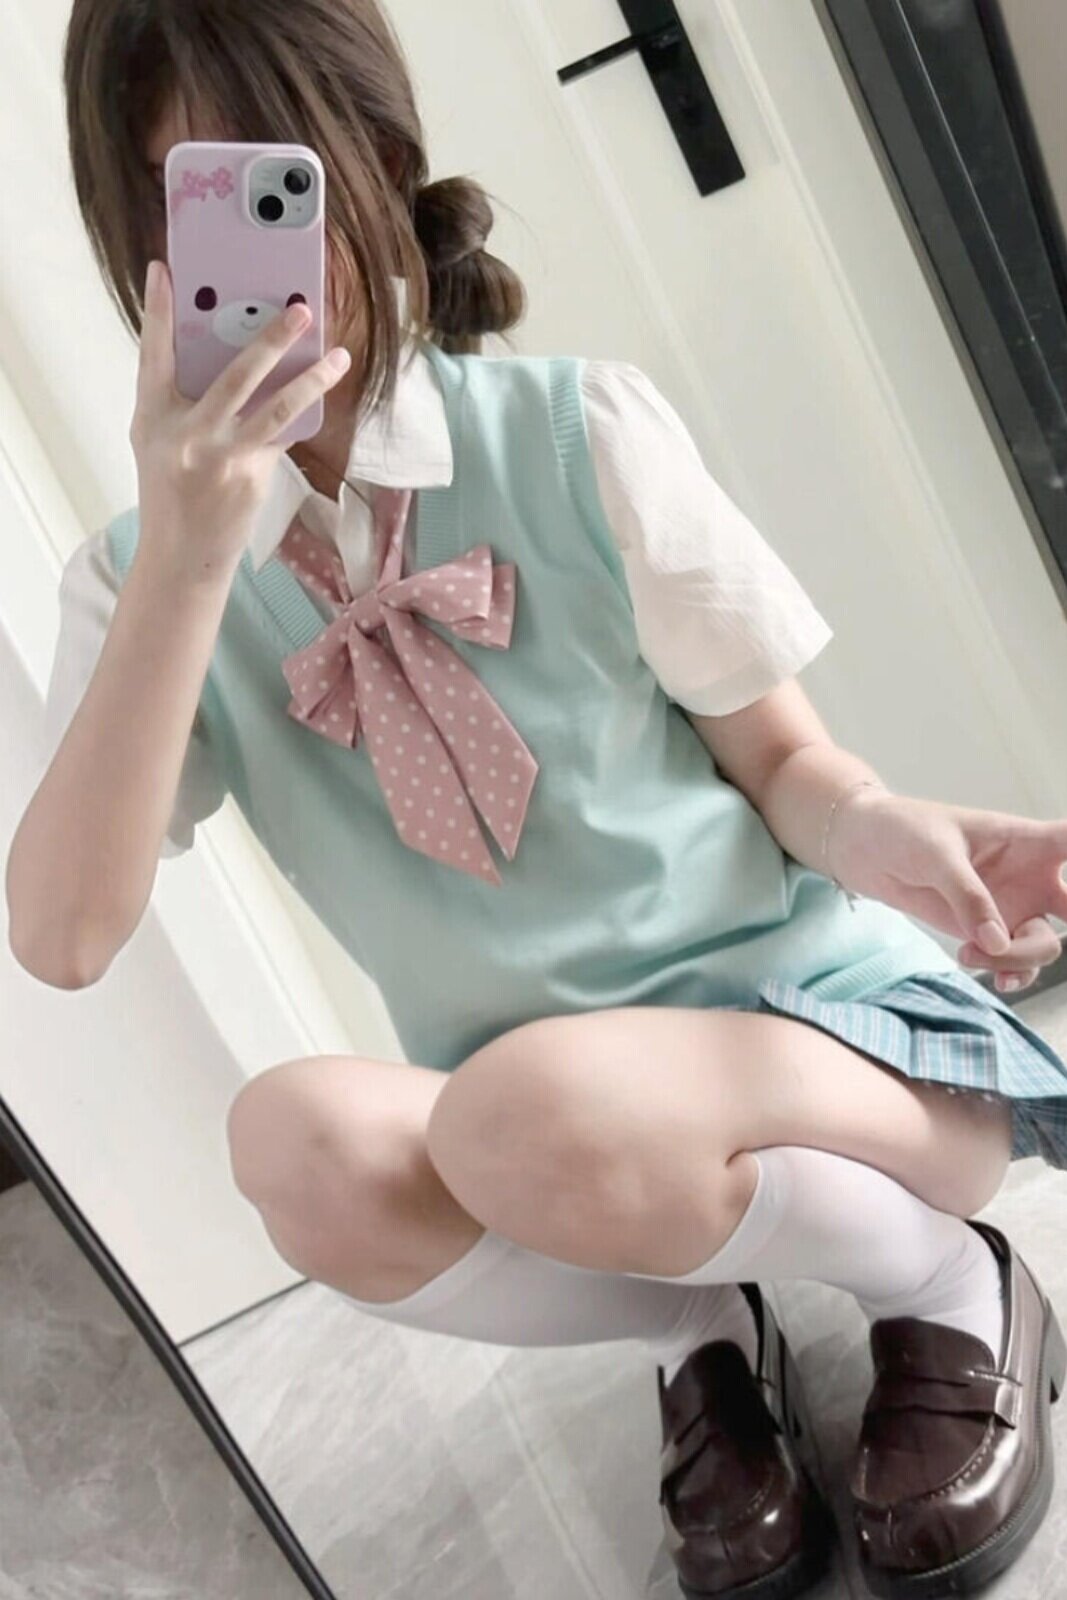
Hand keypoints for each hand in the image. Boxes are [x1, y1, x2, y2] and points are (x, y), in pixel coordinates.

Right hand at [129, 259, 351, 570]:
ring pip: (277, 407)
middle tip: (301, 310)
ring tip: (339, 355)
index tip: (164, 271)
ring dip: (312, 378)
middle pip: (235, 375)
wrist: (182, 556)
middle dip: (272, 339)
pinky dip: (305, 413)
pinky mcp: (251, 476)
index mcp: (153, 417)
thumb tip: (219, 354)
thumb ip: (180, 400)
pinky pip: (285, 435)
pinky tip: (325, 393)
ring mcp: (222, 456)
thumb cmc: (170, 492)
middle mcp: (187, 433)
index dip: (157, 311)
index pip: (152, 354)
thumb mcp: (156, 441)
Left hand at [828, 788, 1066, 993]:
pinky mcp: (987, 933)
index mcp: (1026, 840)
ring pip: (1044, 944)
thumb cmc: (905, 831)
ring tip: (971, 953)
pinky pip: (1016, 963)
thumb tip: (996, 942)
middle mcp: (1030, 876)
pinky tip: (996, 977)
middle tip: (1043, 936)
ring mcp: (1012, 907)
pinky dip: (1011, 974)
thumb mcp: (937, 855)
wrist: (866, 851)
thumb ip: (968, 896)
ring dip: (1018, 958)